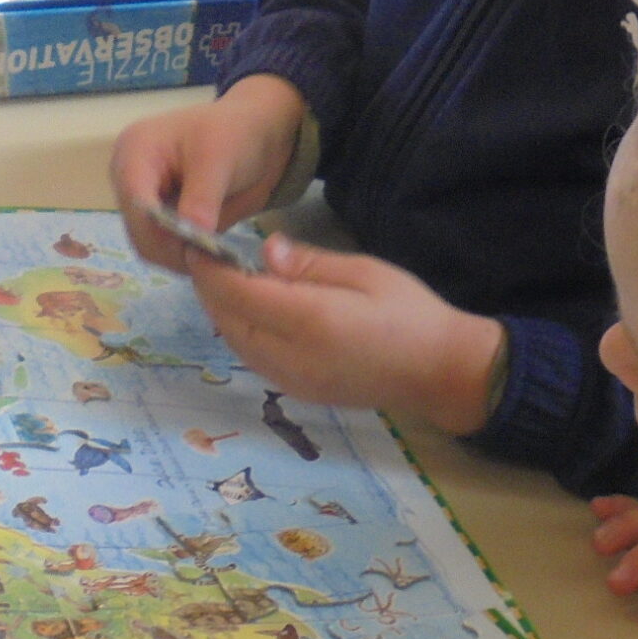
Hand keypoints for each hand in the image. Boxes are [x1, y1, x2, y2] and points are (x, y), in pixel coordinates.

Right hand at [111, 75, 308, 271]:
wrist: (256, 135)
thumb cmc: (235, 133)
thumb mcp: (219, 158)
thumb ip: (202, 199)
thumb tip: (192, 238)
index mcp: (135, 152)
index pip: (136, 202)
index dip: (161, 231)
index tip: (197, 248)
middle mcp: (129, 179)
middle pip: (138, 230)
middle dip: (172, 249)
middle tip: (211, 259)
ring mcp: (144, 201)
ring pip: (149, 246)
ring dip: (179, 257)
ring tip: (213, 256)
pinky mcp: (159, 218)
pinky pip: (164, 248)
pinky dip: (185, 255)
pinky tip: (209, 253)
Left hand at [187, 237, 507, 432]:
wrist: (441, 372)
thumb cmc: (410, 312)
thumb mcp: (364, 271)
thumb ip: (309, 264)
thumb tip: (264, 252)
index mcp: (311, 321)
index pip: (239, 294)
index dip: (211, 270)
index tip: (197, 245)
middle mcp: (293, 358)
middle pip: (229, 322)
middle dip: (211, 290)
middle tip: (205, 257)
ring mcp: (294, 382)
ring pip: (237, 344)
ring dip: (222, 313)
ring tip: (223, 280)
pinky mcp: (300, 393)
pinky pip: (254, 360)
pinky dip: (241, 332)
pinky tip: (249, 310)